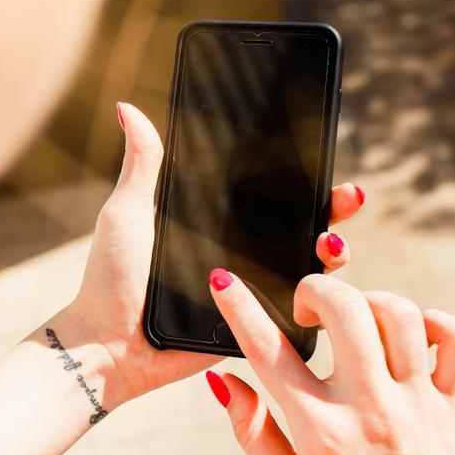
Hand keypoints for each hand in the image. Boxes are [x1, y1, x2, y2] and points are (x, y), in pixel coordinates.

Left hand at [59, 102, 365, 409]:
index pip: (270, 194)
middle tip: (346, 196)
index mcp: (215, 222)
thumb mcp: (127, 213)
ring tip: (329, 245)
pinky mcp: (255, 327)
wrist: (108, 347)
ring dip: (334, 254)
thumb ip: (142, 164)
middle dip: (334, 209)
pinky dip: (320, 303)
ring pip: (310, 270)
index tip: (324, 155)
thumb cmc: (110, 280)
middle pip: (302, 226)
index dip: (303, 177)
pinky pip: (298, 315)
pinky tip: (326, 289)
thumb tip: (128, 107)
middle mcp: (240, 253)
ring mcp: (251, 291)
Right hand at [207, 273, 454, 454]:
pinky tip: (412, 339)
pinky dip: (437, 324)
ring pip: (401, 314)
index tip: (224, 280)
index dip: (238, 307)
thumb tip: (225, 382)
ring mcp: (419, 407)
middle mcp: (371, 411)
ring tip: (357, 324)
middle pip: (344, 310)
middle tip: (306, 311)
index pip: (267, 352)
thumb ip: (254, 435)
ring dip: (371, 303)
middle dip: (316, 290)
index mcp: (320, 433)